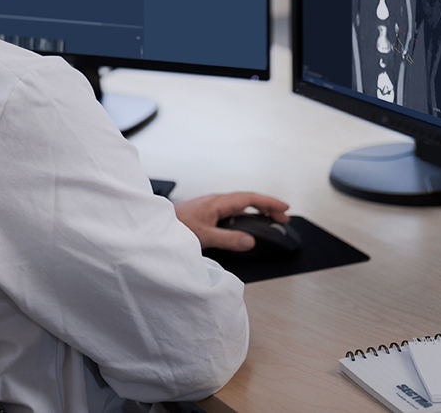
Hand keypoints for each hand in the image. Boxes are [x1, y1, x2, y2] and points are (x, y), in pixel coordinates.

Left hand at [174, 192, 291, 252]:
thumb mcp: (204, 236)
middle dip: (268, 207)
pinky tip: (248, 224)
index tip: (284, 208)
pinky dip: (247, 216)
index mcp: (218, 202)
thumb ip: (228, 239)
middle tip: (284, 217)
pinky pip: (234, 211)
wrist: (156, 226)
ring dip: (258, 211)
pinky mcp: (209, 213)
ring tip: (271, 220)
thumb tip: (250, 241)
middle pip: (249, 201)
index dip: (269, 203)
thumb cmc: (175, 227)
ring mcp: (213, 206)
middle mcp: (217, 201)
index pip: (250, 199)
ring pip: (241, 205)